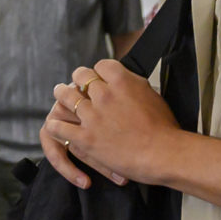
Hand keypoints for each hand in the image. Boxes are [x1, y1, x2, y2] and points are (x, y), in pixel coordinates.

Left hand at [40, 59, 176, 188]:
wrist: (164, 155)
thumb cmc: (164, 129)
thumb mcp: (153, 96)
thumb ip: (135, 85)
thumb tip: (128, 80)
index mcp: (122, 81)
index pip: (101, 65)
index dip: (99, 72)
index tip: (99, 77)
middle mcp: (104, 95)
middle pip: (80, 75)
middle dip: (79, 79)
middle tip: (77, 85)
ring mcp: (92, 116)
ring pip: (65, 96)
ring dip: (62, 95)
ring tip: (61, 95)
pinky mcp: (85, 137)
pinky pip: (58, 126)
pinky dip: (56, 125)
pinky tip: (56, 125)